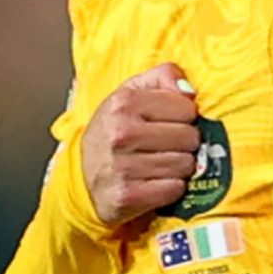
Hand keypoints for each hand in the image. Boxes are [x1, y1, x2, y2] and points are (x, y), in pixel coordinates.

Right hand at [80, 65, 200, 224]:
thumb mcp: (131, 94)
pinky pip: (174, 189)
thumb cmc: (115, 131)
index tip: (171, 122)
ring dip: (180, 167)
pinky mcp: (127, 196)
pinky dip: (171, 188)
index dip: (185, 116)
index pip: (186, 108)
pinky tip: (157, 182)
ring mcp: (123, 166)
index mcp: (124, 103)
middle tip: (169, 146)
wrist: (83, 176)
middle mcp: (121, 133)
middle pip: (189, 137)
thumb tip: (189, 91)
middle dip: (185, 143)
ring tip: (162, 164)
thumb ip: (162, 77)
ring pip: (185, 165)